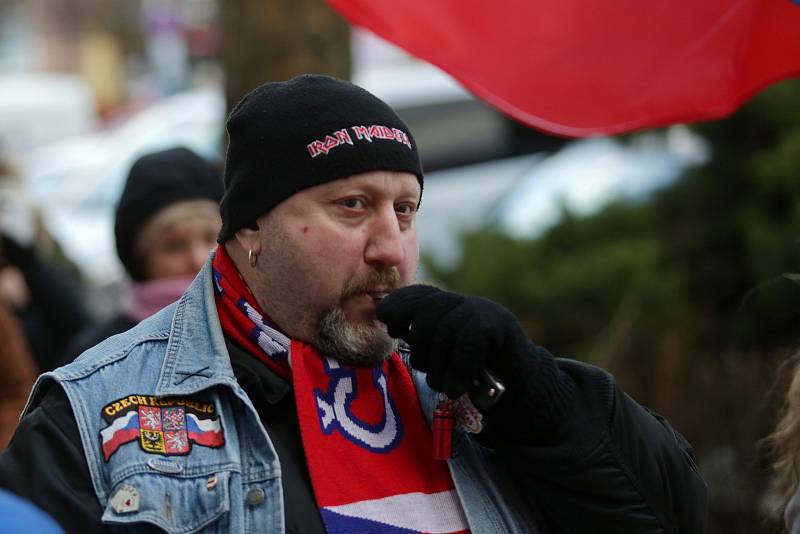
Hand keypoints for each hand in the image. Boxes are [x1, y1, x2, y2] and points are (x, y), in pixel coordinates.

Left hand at [376, 285, 526, 398]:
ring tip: (446, 386)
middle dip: (421, 345)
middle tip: (429, 370)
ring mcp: (484, 311)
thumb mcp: (442, 358)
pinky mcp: (501, 326)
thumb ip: (420, 339)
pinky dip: (458, 367)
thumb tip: (387, 319)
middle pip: (427, 311)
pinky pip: (469, 339)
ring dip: (440, 365)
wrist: (522, 391)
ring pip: (447, 328)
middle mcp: (464, 304)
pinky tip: (458, 387)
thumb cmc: (474, 378)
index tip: (393, 329)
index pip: (416, 294)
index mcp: (447, 308)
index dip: (398, 307)